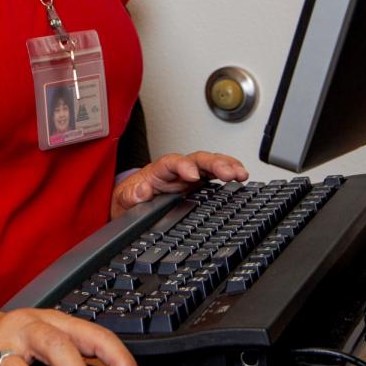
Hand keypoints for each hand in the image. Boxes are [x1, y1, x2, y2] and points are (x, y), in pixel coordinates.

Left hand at [112, 151, 249, 217]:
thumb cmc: (131, 199)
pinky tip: (241, 175)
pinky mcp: (200, 186)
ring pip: (210, 164)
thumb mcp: (123, 199)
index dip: (183, 166)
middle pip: (197, 159)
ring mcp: (190, 177)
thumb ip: (130, 195)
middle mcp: (177, 171)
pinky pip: (216, 175)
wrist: (133, 205)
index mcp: (158, 172)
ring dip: (227, 166)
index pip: (171, 162)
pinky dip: (229, 172)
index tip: (192, 175)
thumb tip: (141, 191)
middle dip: (214, 164)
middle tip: (228, 173)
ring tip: (241, 173)